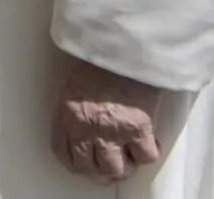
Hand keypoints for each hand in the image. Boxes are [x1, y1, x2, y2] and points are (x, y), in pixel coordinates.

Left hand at [50, 55, 162, 184]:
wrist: (123, 41)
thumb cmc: (97, 51)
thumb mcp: (72, 76)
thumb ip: (73, 102)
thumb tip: (81, 121)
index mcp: (66, 112)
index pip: (62, 151)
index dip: (75, 162)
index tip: (85, 162)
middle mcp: (86, 127)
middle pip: (89, 167)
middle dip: (99, 172)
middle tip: (111, 167)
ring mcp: (112, 130)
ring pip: (116, 169)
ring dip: (124, 167)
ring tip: (130, 158)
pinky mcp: (139, 127)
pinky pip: (145, 156)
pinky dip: (148, 153)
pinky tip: (150, 141)